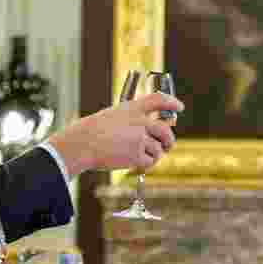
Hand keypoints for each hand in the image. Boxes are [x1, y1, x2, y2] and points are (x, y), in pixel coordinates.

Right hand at [46, 92, 183, 176]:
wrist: (82, 144)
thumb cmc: (93, 132)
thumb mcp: (114, 116)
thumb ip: (134, 121)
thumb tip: (151, 134)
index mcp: (133, 108)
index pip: (159, 100)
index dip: (171, 102)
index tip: (179, 107)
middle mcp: (140, 121)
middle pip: (165, 130)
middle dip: (169, 140)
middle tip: (168, 146)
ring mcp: (140, 138)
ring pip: (158, 149)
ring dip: (153, 155)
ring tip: (139, 156)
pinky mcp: (137, 154)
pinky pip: (150, 161)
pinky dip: (145, 164)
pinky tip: (134, 163)